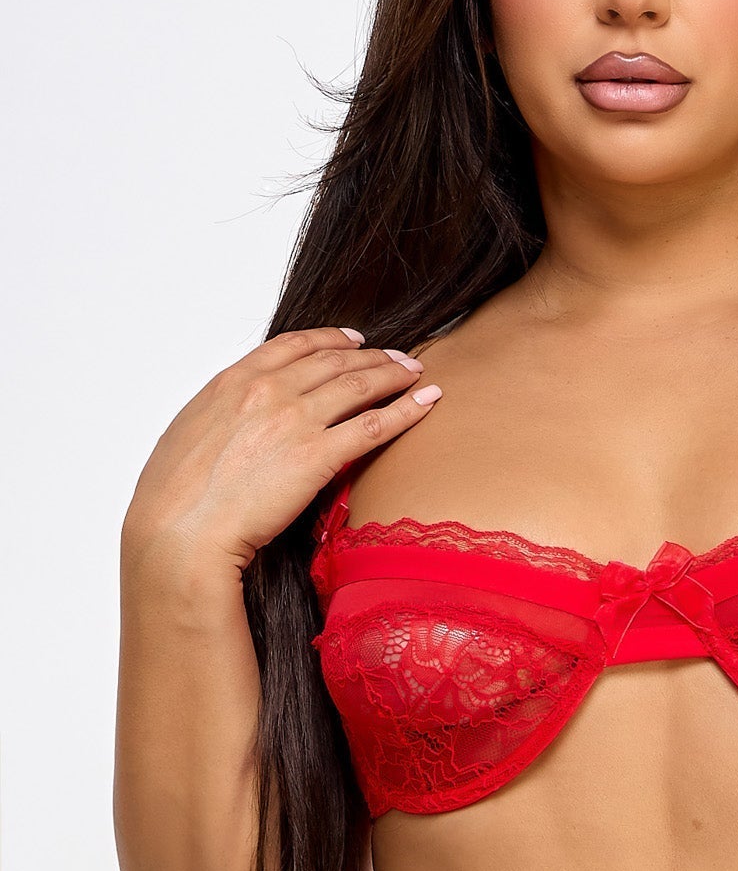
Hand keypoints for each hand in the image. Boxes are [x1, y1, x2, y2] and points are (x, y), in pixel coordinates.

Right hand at [123, 328, 440, 575]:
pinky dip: (407, 409)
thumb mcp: (190, 437)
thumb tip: (237, 422)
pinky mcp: (318, 456)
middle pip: (334, 361)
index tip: (353, 340)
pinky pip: (374, 425)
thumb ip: (222, 417)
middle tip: (397, 357)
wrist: (181, 530)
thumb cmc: (175, 498)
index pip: (293, 346)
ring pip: (359, 384)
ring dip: (394, 374)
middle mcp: (268, 391)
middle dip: (372, 356)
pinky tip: (428, 400)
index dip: (330, 339)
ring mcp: (295, 421)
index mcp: (233, 382)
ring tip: (416, 372)